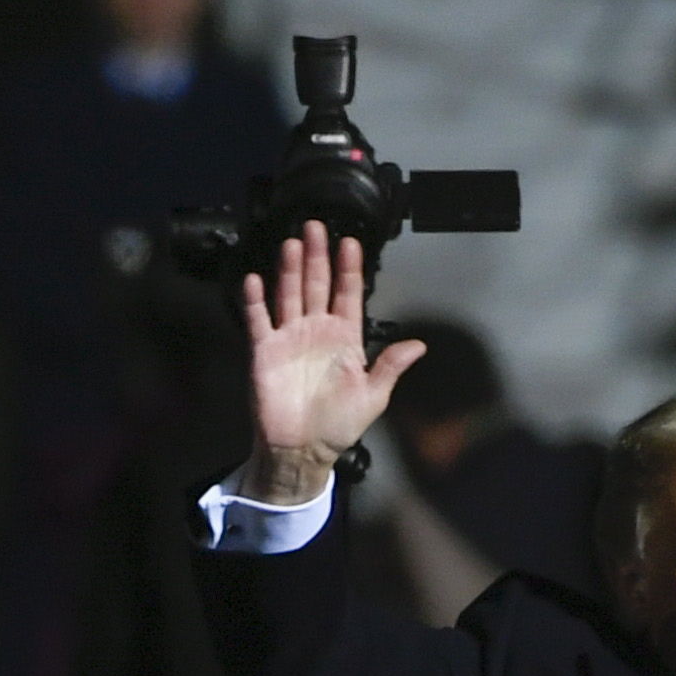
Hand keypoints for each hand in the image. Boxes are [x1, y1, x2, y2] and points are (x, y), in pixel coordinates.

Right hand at [239, 226, 428, 502]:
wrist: (302, 449)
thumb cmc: (338, 425)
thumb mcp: (373, 396)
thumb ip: (390, 366)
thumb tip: (420, 346)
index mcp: (344, 338)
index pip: (348, 294)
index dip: (350, 269)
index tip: (351, 243)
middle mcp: (316, 330)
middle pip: (317, 284)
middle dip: (317, 256)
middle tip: (316, 226)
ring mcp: (289, 337)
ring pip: (289, 294)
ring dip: (290, 269)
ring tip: (292, 243)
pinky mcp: (264, 350)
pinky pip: (259, 319)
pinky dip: (255, 300)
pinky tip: (256, 278)